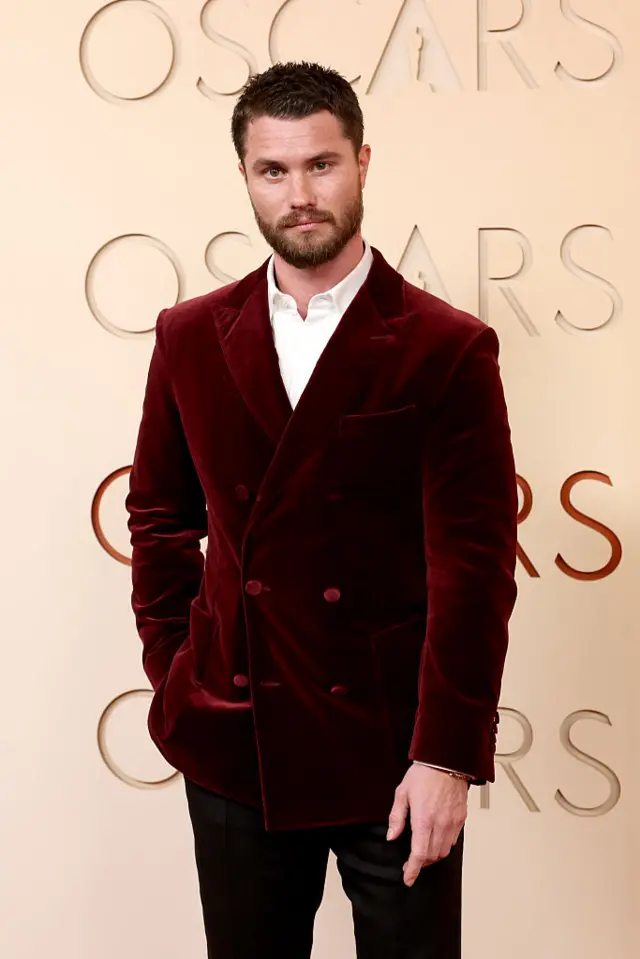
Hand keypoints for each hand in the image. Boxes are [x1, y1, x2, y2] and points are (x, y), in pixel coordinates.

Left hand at [387, 764, 468, 886]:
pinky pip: (453, 841)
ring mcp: (452, 822)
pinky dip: (443, 846)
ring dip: (432, 856)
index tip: (408, 878)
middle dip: (420, 864)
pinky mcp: (461, 818)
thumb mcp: (402, 793)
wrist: (446, 760)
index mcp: (423, 819)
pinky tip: (436, 840)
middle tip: (411, 863)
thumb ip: (396, 817)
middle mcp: (440, 824)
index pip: (419, 854)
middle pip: (431, 856)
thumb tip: (392, 836)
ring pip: (443, 851)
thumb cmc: (423, 774)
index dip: (413, 870)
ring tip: (423, 852)